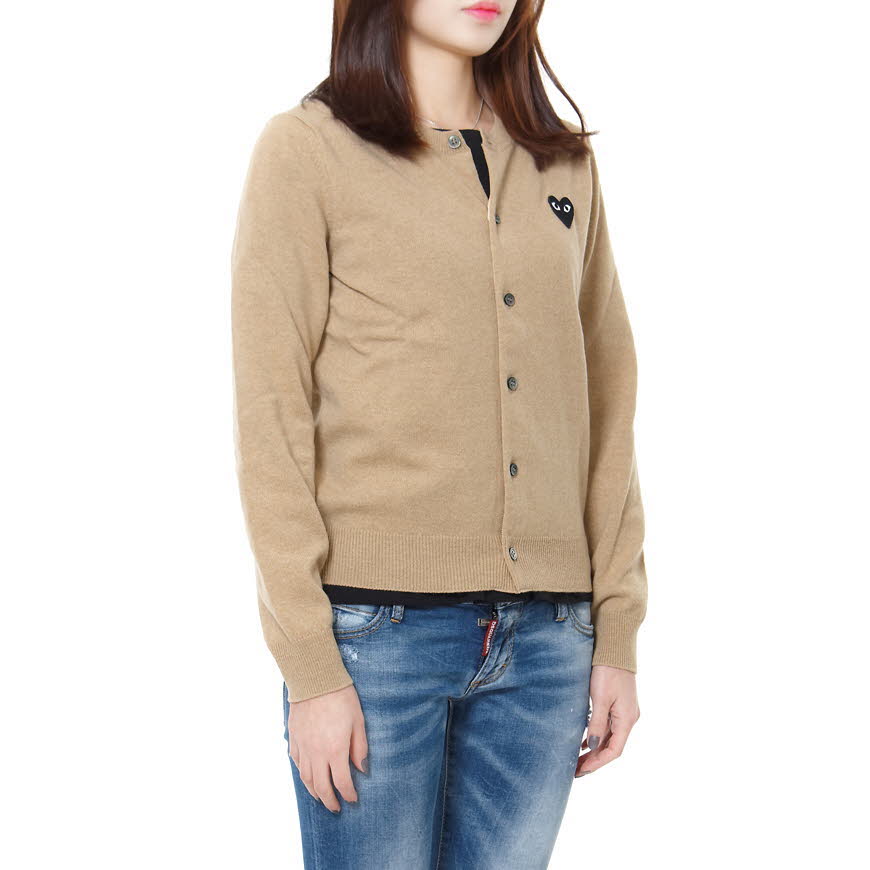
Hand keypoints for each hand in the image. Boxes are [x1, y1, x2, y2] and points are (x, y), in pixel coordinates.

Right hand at [288, 683, 367, 811]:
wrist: (315, 679)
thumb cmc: (341, 697)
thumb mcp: (358, 720)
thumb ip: (359, 747)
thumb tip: (361, 769)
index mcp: (335, 750)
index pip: (341, 782)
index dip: (348, 794)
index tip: (353, 799)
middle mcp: (316, 753)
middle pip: (321, 787)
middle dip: (330, 800)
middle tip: (336, 808)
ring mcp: (303, 746)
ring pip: (306, 778)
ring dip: (314, 792)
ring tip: (321, 798)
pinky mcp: (294, 738)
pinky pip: (297, 763)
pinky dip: (303, 774)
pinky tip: (307, 776)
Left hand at [575, 665, 639, 775]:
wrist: (615, 649)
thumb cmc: (607, 672)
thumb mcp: (600, 698)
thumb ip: (597, 723)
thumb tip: (593, 747)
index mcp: (627, 720)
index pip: (614, 751)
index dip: (597, 763)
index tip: (581, 770)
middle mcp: (628, 718)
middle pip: (612, 746)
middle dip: (594, 760)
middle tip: (576, 770)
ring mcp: (624, 712)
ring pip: (610, 738)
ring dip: (595, 750)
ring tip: (577, 760)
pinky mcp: (618, 704)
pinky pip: (608, 727)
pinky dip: (597, 736)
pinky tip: (585, 741)